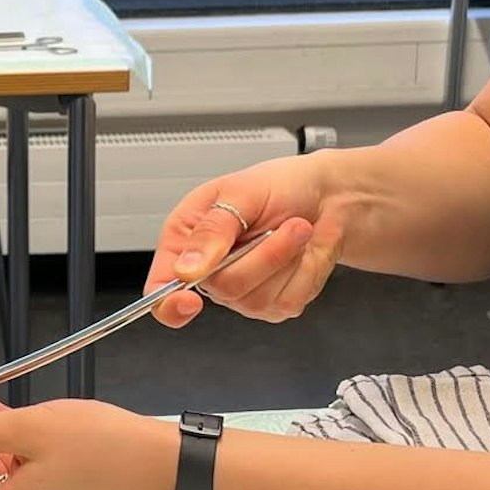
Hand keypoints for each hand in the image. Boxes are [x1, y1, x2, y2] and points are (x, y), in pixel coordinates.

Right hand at [145, 154, 345, 326]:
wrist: (328, 196)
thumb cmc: (279, 185)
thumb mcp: (240, 192)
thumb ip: (212, 229)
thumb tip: (187, 267)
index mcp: (186, 239)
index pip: (161, 287)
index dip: (168, 303)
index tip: (188, 300)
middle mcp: (210, 270)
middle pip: (223, 289)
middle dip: (263, 256)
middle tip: (283, 225)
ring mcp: (243, 292)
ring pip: (258, 299)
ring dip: (287, 259)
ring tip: (296, 230)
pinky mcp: (275, 304)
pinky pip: (288, 302)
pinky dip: (305, 272)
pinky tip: (303, 252)